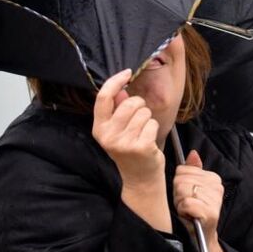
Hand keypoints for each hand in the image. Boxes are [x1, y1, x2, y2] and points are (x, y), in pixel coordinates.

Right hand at [92, 68, 164, 188]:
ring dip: (147, 119)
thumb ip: (117, 108)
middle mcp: (108, 136)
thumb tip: (121, 88)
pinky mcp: (141, 147)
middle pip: (129, 102)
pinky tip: (149, 141)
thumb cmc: (129, 149)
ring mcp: (124, 143)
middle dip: (139, 105)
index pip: (103, 97)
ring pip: (143, 112)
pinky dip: (153, 129)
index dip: (115, 81)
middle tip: (138, 120)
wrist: (139, 179)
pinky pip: (152, 123)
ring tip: (143, 133)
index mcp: (99, 128)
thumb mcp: (117, 130)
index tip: (127, 72)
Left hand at [173, 149, 223, 241]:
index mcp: (213, 178)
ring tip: (187, 210)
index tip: (186, 194)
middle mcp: (217, 187)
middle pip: (181, 179)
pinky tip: (189, 215)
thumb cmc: (193, 212)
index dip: (179, 183)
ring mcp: (214, 200)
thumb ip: (192, 170)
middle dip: (178, 193)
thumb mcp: (191, 188)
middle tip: (186, 204)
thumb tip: (192, 153)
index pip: (183, 169)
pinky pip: (186, 203)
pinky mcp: (210, 213)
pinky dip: (183, 210)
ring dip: (180, 203)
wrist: (201, 237)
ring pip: (183, 190)